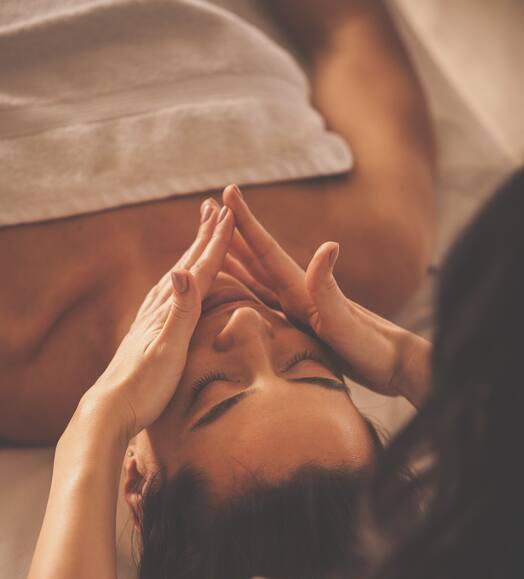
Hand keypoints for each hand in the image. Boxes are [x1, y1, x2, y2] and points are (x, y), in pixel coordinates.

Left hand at [84, 202, 234, 437]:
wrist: (109, 412)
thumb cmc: (142, 388)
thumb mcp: (168, 350)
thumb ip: (179, 312)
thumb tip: (182, 270)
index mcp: (168, 311)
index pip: (198, 270)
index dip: (215, 243)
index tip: (229, 213)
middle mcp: (157, 311)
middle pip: (186, 266)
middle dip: (203, 237)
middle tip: (215, 208)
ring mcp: (149, 322)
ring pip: (175, 279)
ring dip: (190, 256)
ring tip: (199, 238)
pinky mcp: (145, 337)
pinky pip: (165, 299)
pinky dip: (176, 283)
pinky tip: (173, 286)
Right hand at [222, 184, 430, 401]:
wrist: (393, 366)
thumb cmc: (371, 347)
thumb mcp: (345, 321)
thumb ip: (329, 288)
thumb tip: (328, 245)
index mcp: (302, 290)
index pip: (266, 251)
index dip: (245, 222)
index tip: (226, 191)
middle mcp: (298, 294)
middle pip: (256, 258)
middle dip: (231, 233)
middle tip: (206, 209)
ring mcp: (300, 310)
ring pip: (256, 278)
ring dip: (235, 260)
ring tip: (210, 244)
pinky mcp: (301, 328)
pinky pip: (262, 304)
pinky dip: (244, 292)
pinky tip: (235, 293)